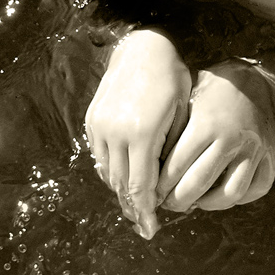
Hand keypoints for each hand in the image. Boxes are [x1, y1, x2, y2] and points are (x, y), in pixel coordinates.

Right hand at [85, 29, 190, 238]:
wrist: (143, 47)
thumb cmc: (171, 78)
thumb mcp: (181, 112)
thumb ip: (172, 149)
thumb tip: (165, 182)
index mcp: (142, 132)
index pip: (139, 186)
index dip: (145, 210)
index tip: (151, 227)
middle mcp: (116, 131)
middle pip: (120, 183)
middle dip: (133, 205)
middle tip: (144, 220)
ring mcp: (101, 125)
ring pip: (107, 171)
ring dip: (120, 189)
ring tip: (134, 201)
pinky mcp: (93, 119)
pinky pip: (98, 155)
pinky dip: (109, 169)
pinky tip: (122, 173)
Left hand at [156, 59, 274, 213]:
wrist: (256, 78)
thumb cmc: (214, 88)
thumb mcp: (189, 96)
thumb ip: (173, 127)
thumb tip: (149, 160)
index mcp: (206, 124)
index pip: (177, 166)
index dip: (161, 184)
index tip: (153, 191)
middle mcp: (231, 138)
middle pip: (199, 184)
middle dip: (178, 200)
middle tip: (168, 203)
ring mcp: (253, 150)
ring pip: (229, 193)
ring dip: (208, 204)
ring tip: (195, 201)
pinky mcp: (270, 157)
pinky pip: (255, 190)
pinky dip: (238, 198)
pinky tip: (222, 192)